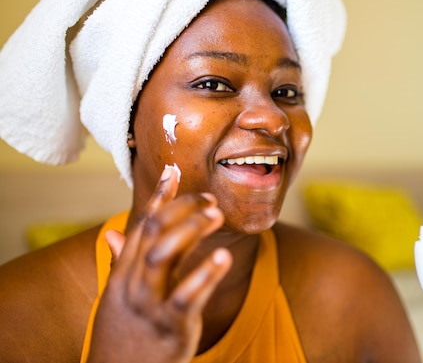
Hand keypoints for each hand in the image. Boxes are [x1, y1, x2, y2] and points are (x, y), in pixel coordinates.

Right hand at [86, 166, 232, 362]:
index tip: (175, 171)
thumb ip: (120, 264)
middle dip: (182, 208)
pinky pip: (186, 296)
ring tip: (217, 214)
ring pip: (164, 255)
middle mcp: (132, 285)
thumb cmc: (121, 337)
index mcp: (123, 275)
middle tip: (210, 199)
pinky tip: (224, 256)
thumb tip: (112, 234)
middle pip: (154, 232)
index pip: (140, 225)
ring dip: (192, 229)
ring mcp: (149, 306)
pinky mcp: (169, 327)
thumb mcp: (115, 299)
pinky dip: (206, 274)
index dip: (159, 197)